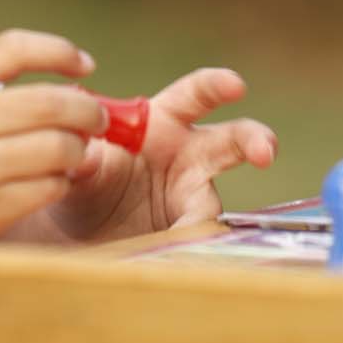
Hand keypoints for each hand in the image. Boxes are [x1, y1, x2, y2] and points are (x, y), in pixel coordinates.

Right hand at [0, 30, 110, 242]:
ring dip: (79, 150)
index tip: (85, 65)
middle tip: (97, 119)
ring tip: (73, 154)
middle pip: (51, 102)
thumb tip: (77, 88)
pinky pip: (49, 187)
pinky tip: (49, 182)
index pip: (14, 49)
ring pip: (59, 148)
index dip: (59, 50)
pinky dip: (60, 183)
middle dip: (88, 110)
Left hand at [28, 67, 276, 245]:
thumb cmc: (82, 180)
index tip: (236, 85)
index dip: (217, 87)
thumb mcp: (77, 168)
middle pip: (232, 141)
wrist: (77, 231)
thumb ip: (81, 160)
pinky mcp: (188, 234)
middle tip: (265, 151)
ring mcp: (193, 197)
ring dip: (201, 219)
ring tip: (184, 231)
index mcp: (160, 122)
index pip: (195, 95)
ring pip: (212, 204)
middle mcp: (188, 156)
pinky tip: (172, 257)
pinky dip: (186, 250)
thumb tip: (79, 156)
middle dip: (255, 141)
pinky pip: (195, 242)